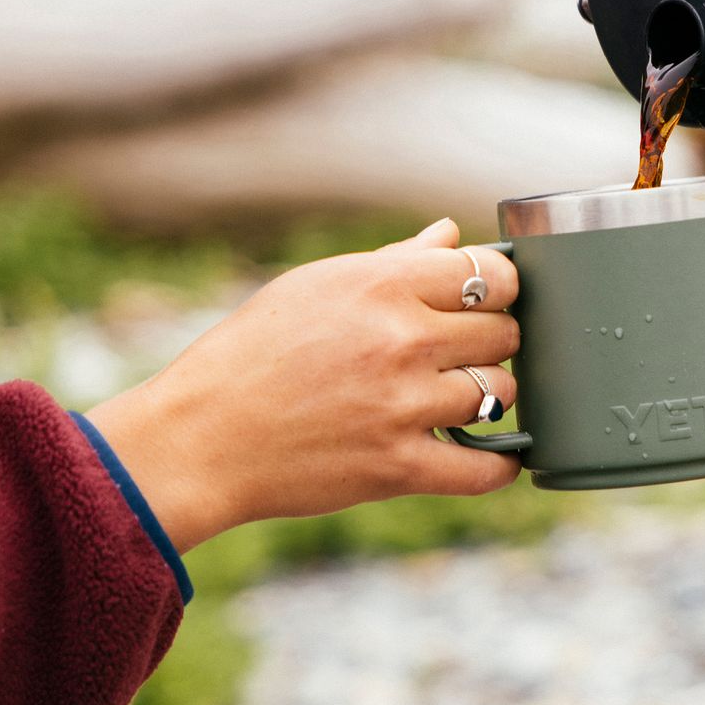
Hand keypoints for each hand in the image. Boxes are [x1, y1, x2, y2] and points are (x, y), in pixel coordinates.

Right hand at [87, 221, 522, 551]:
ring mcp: (404, 405)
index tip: (485, 303)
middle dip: (490, 342)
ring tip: (454, 400)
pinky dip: (498, 467)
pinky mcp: (399, 467)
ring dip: (487, 397)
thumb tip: (451, 235)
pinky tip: (489, 457)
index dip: (500, 286)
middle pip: (505, 332)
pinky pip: (486, 469)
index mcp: (382, 284)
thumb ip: (394, 262)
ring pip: (501, 392)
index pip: (492, 271)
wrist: (199, 438)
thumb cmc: (252, 354)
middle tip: (461, 355)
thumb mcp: (315, 287)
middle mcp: (401, 339)